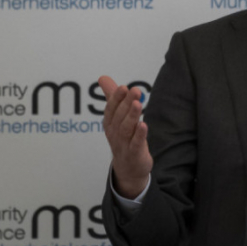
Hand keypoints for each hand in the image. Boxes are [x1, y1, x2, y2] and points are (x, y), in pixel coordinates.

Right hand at [99, 75, 152, 198]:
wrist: (128, 168)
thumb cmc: (122, 137)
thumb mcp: (116, 117)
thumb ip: (112, 96)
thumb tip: (102, 77)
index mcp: (110, 122)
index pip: (111, 108)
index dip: (116, 98)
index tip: (123, 87)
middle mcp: (114, 133)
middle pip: (120, 116)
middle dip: (126, 103)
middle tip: (135, 90)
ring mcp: (123, 144)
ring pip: (126, 129)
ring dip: (132, 116)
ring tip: (138, 104)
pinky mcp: (134, 154)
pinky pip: (136, 143)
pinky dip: (139, 135)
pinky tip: (144, 125)